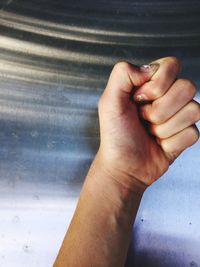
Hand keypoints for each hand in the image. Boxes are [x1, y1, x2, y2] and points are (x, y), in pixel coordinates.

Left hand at [97, 57, 199, 193]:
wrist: (123, 166)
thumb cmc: (115, 136)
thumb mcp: (109, 102)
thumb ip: (122, 74)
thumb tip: (150, 68)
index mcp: (151, 83)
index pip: (172, 65)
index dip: (156, 85)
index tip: (137, 100)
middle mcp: (169, 95)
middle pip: (187, 87)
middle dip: (159, 109)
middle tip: (143, 119)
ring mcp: (180, 115)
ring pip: (193, 110)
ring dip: (164, 127)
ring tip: (150, 132)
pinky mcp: (187, 134)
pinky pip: (192, 133)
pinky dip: (171, 142)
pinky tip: (159, 144)